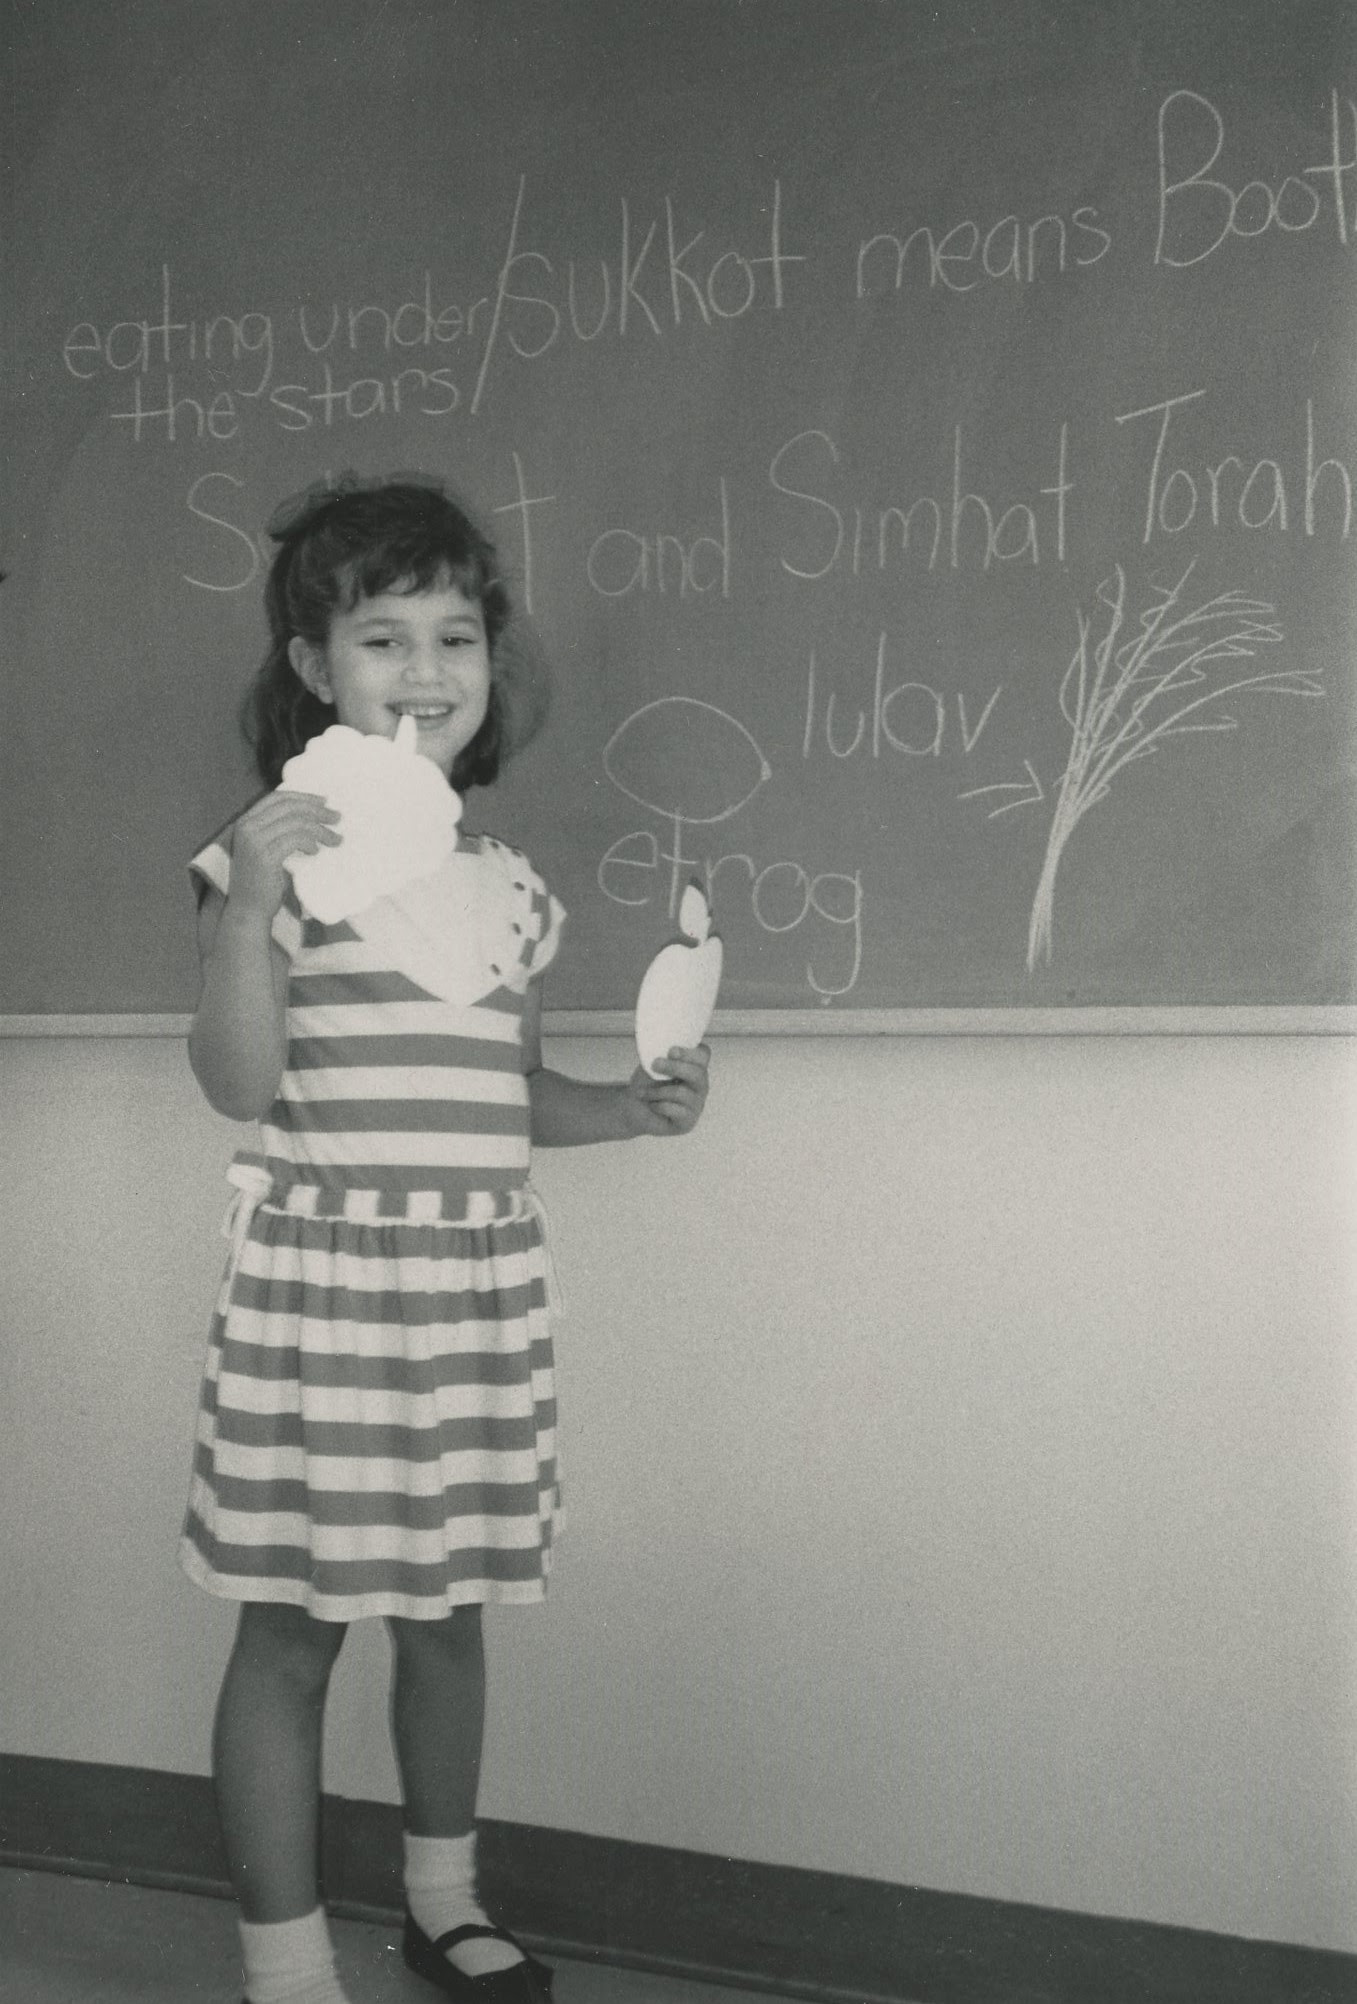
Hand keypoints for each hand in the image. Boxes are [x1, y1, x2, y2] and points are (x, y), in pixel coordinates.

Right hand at [227, 790, 339, 920]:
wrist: (249, 910)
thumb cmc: (262, 881)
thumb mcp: (267, 848)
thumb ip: (279, 831)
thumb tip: (313, 814)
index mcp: (245, 821)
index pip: (277, 798)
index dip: (303, 797)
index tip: (324, 801)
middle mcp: (246, 827)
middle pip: (289, 807)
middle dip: (317, 810)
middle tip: (337, 818)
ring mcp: (253, 841)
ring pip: (296, 823)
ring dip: (320, 830)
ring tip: (335, 840)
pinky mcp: (264, 856)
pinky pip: (295, 839)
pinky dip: (310, 843)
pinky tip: (316, 852)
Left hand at [623, 1044, 710, 1136]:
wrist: (635, 1108)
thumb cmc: (646, 1083)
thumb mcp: (650, 1064)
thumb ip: (659, 1056)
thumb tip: (660, 1053)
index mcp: (694, 1067)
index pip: (703, 1055)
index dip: (690, 1052)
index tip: (671, 1051)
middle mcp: (700, 1085)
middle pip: (697, 1073)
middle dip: (674, 1067)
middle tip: (654, 1064)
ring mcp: (696, 1104)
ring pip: (682, 1093)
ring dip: (657, 1091)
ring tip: (643, 1092)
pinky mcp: (688, 1122)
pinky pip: (675, 1110)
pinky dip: (658, 1106)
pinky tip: (652, 1105)